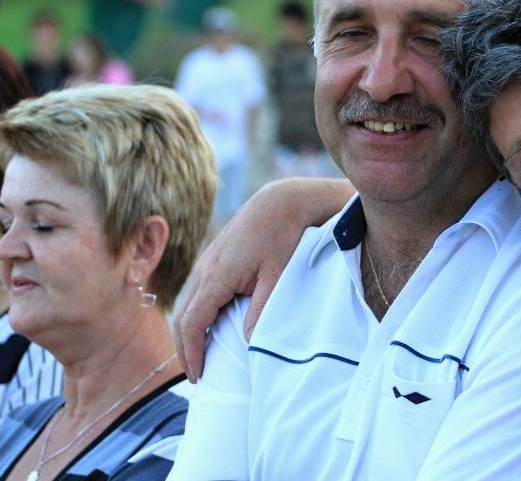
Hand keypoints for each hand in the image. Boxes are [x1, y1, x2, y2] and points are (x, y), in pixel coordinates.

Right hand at [174, 181, 302, 381]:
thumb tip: (248, 342)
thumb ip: (261, 309)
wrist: (279, 203)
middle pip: (182, 317)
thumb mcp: (277, 276)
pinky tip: (208, 326)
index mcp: (217, 276)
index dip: (192, 352)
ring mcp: (206, 262)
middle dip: (185, 348)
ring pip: (186, 304)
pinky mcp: (213, 259)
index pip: (193, 323)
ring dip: (188, 331)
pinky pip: (196, 292)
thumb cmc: (282, 237)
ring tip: (199, 356)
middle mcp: (204, 269)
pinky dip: (195, 314)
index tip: (198, 375)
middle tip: (196, 374)